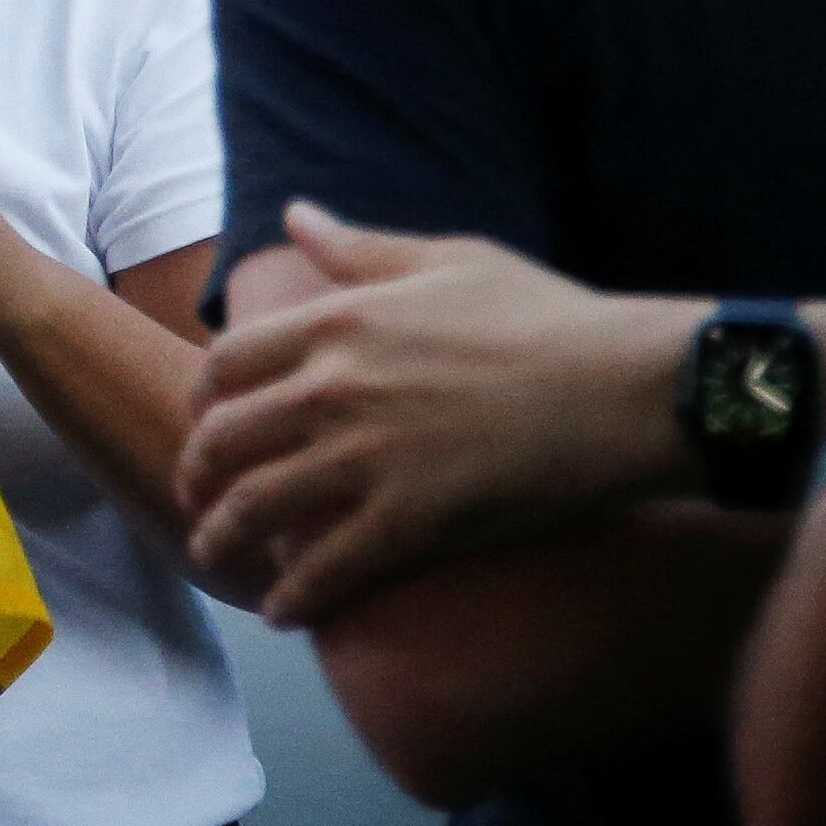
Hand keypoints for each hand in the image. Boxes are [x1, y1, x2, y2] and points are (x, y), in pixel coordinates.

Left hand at [177, 207, 699, 624]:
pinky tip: (281, 612)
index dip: (203, 399)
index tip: (205, 420)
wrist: (628, 389)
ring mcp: (365, 460)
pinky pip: (322, 571)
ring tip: (217, 558)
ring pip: (254, 511)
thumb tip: (297, 213)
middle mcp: (333, 390)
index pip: (226, 363)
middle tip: (198, 498)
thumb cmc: (550, 317)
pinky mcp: (407, 525)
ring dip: (222, 542)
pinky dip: (290, 597)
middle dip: (197, 475)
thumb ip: (361, 247)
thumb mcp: (449, 259)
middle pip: (223, 440)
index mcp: (337, 322)